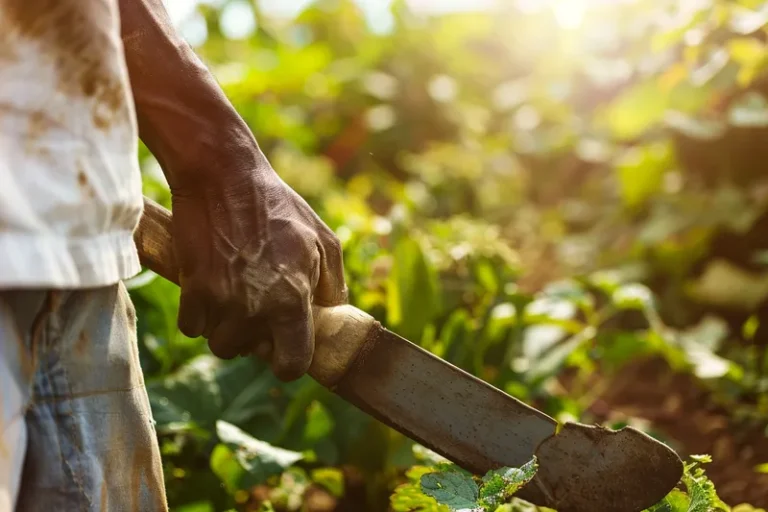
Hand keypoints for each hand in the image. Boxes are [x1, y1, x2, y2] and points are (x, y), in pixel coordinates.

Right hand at [170, 161, 346, 380]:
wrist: (223, 177)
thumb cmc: (277, 206)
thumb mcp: (322, 239)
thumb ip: (333, 283)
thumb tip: (333, 312)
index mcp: (293, 299)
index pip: (293, 364)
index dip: (288, 361)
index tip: (282, 350)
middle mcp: (257, 308)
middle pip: (247, 354)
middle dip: (251, 339)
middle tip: (254, 311)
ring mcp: (221, 301)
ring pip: (218, 343)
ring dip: (223, 328)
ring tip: (231, 299)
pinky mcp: (191, 289)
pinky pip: (191, 327)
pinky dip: (197, 315)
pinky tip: (207, 290)